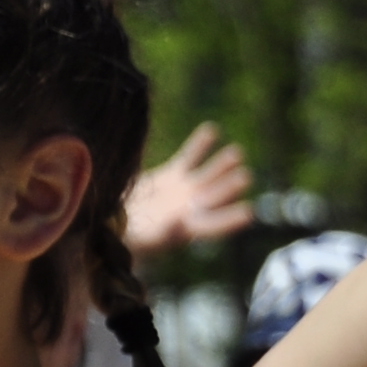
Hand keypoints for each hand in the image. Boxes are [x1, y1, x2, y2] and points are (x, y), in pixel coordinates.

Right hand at [123, 122, 255, 255]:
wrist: (118, 221)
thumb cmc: (128, 237)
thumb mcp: (143, 237)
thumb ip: (161, 230)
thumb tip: (177, 222)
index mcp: (187, 230)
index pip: (214, 225)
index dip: (230, 219)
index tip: (248, 213)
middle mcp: (192, 210)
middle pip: (214, 197)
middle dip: (229, 187)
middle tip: (246, 177)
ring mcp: (185, 191)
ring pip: (207, 176)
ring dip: (222, 164)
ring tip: (237, 153)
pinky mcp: (173, 176)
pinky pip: (189, 158)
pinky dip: (200, 144)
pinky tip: (212, 129)